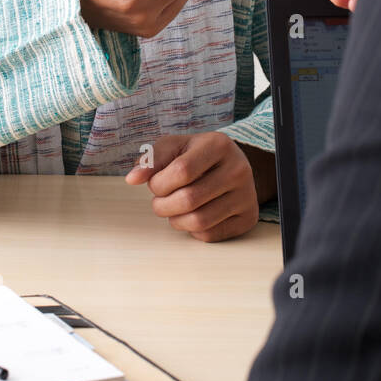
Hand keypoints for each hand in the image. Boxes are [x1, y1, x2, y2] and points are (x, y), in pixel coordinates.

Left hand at [124, 132, 258, 241]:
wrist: (232, 166)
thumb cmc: (196, 155)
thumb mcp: (174, 147)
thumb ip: (151, 159)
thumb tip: (132, 178)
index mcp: (219, 145)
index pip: (181, 171)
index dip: (159, 183)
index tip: (155, 184)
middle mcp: (238, 169)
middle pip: (188, 200)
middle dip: (162, 205)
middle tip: (160, 201)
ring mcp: (246, 195)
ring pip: (199, 222)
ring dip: (175, 220)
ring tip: (173, 209)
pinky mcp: (248, 218)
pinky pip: (210, 235)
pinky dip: (192, 230)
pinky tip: (193, 215)